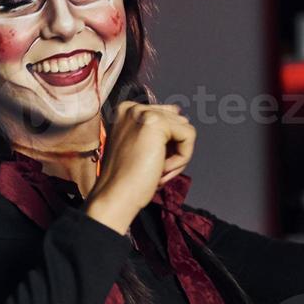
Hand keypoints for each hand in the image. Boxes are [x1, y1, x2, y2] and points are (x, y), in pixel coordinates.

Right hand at [85, 101, 195, 233]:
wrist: (115, 195)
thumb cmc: (126, 179)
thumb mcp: (139, 147)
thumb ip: (156, 130)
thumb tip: (182, 116)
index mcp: (125, 112)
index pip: (165, 117)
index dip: (166, 145)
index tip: (151, 164)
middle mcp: (132, 108)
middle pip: (177, 123)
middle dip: (173, 150)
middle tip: (155, 171)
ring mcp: (143, 113)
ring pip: (185, 130)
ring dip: (177, 156)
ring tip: (157, 171)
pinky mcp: (156, 122)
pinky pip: (188, 136)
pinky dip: (182, 158)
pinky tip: (162, 169)